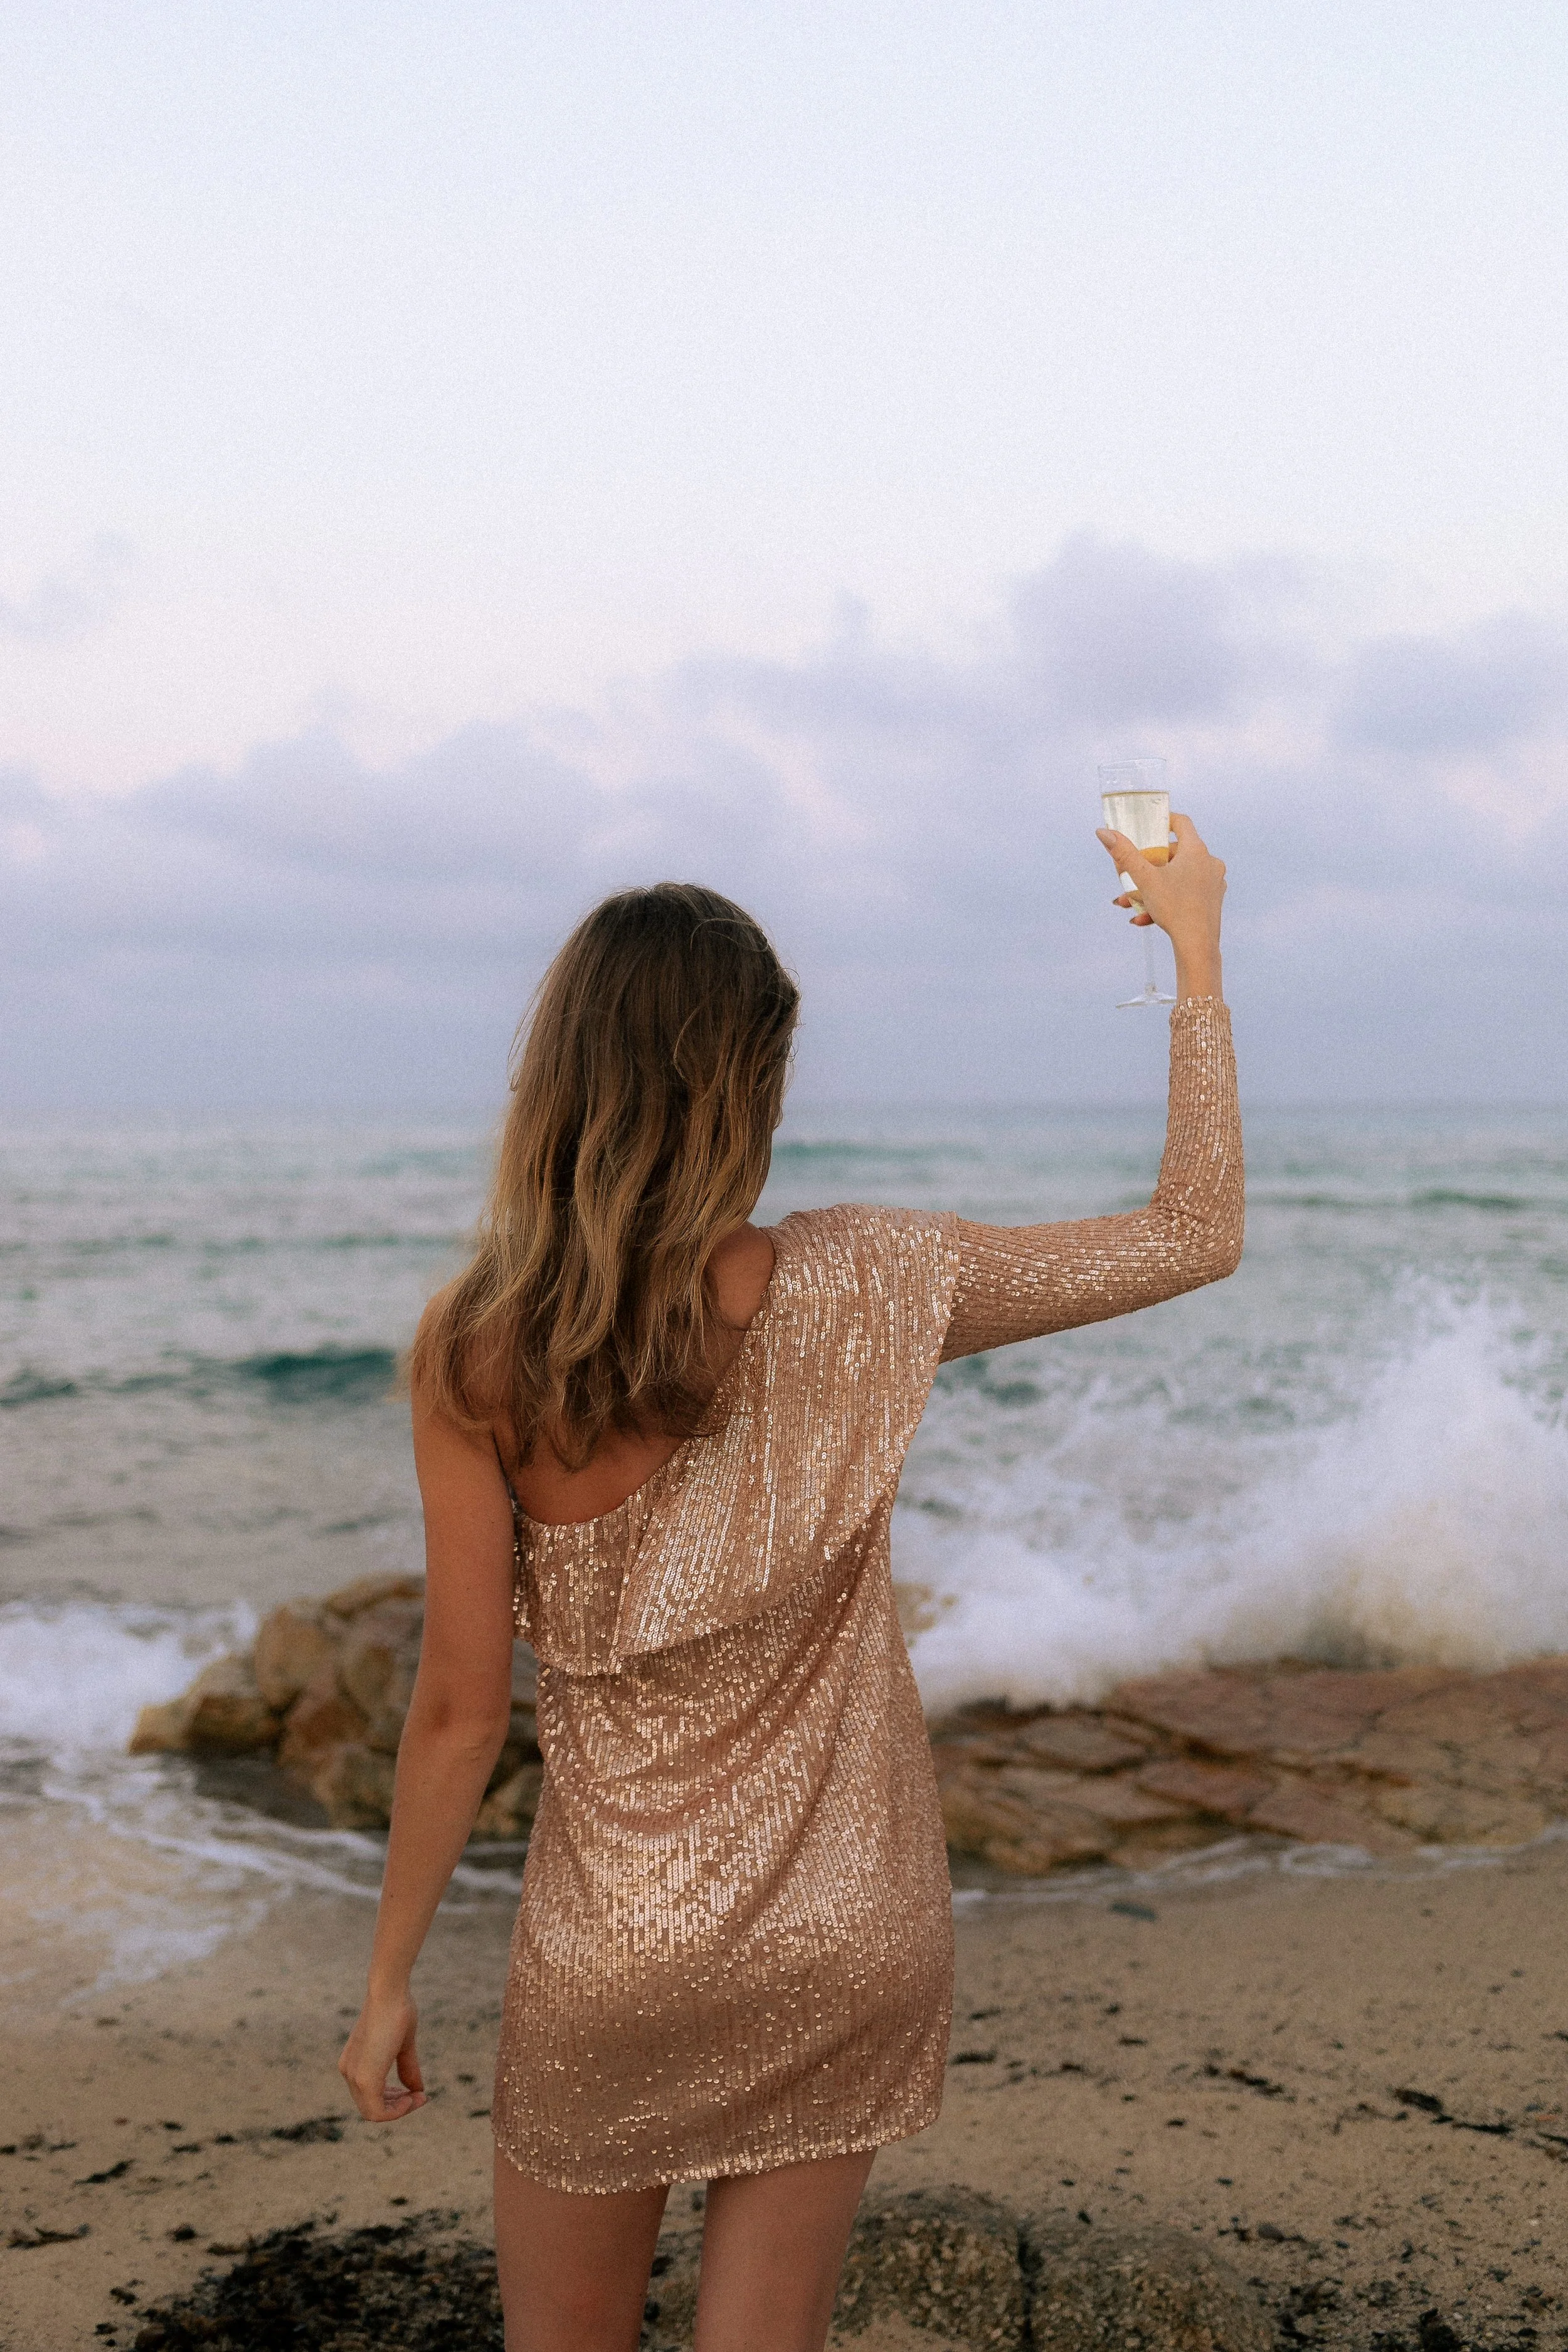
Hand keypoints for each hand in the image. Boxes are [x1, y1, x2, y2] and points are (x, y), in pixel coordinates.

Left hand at [338, 1987, 426, 2123]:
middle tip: (419, 2097)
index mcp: (354, 2063)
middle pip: (371, 2106)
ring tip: (418, 2098)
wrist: (389, 1993)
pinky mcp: (364, 2079)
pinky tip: (412, 2098)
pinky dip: (396, 2110)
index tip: (415, 2094)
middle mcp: (349, 2072)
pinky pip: (377, 2111)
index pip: (370, 2095)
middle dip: (397, 2106)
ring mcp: (354, 2076)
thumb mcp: (403, 2046)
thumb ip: (406, 2069)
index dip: (393, 2101)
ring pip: (373, 2112)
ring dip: (398, 2110)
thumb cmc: (397, 2011)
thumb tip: (417, 2090)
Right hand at [1095, 811, 1225, 999]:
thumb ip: (1124, 854)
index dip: (1163, 821)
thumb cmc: (1173, 909)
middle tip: (1130, 875)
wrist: (1197, 946)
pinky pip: (1185, 893)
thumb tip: (1103, 832)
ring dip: (1151, 888)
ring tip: (1129, 904)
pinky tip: (1142, 919)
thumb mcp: (1144, 879)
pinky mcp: (1212, 900)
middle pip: (1175, 854)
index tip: (1148, 827)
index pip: (1181, 823)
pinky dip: (1165, 901)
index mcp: (1196, 851)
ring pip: (1177, 877)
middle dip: (1148, 866)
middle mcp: (1209, 862)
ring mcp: (1213, 882)